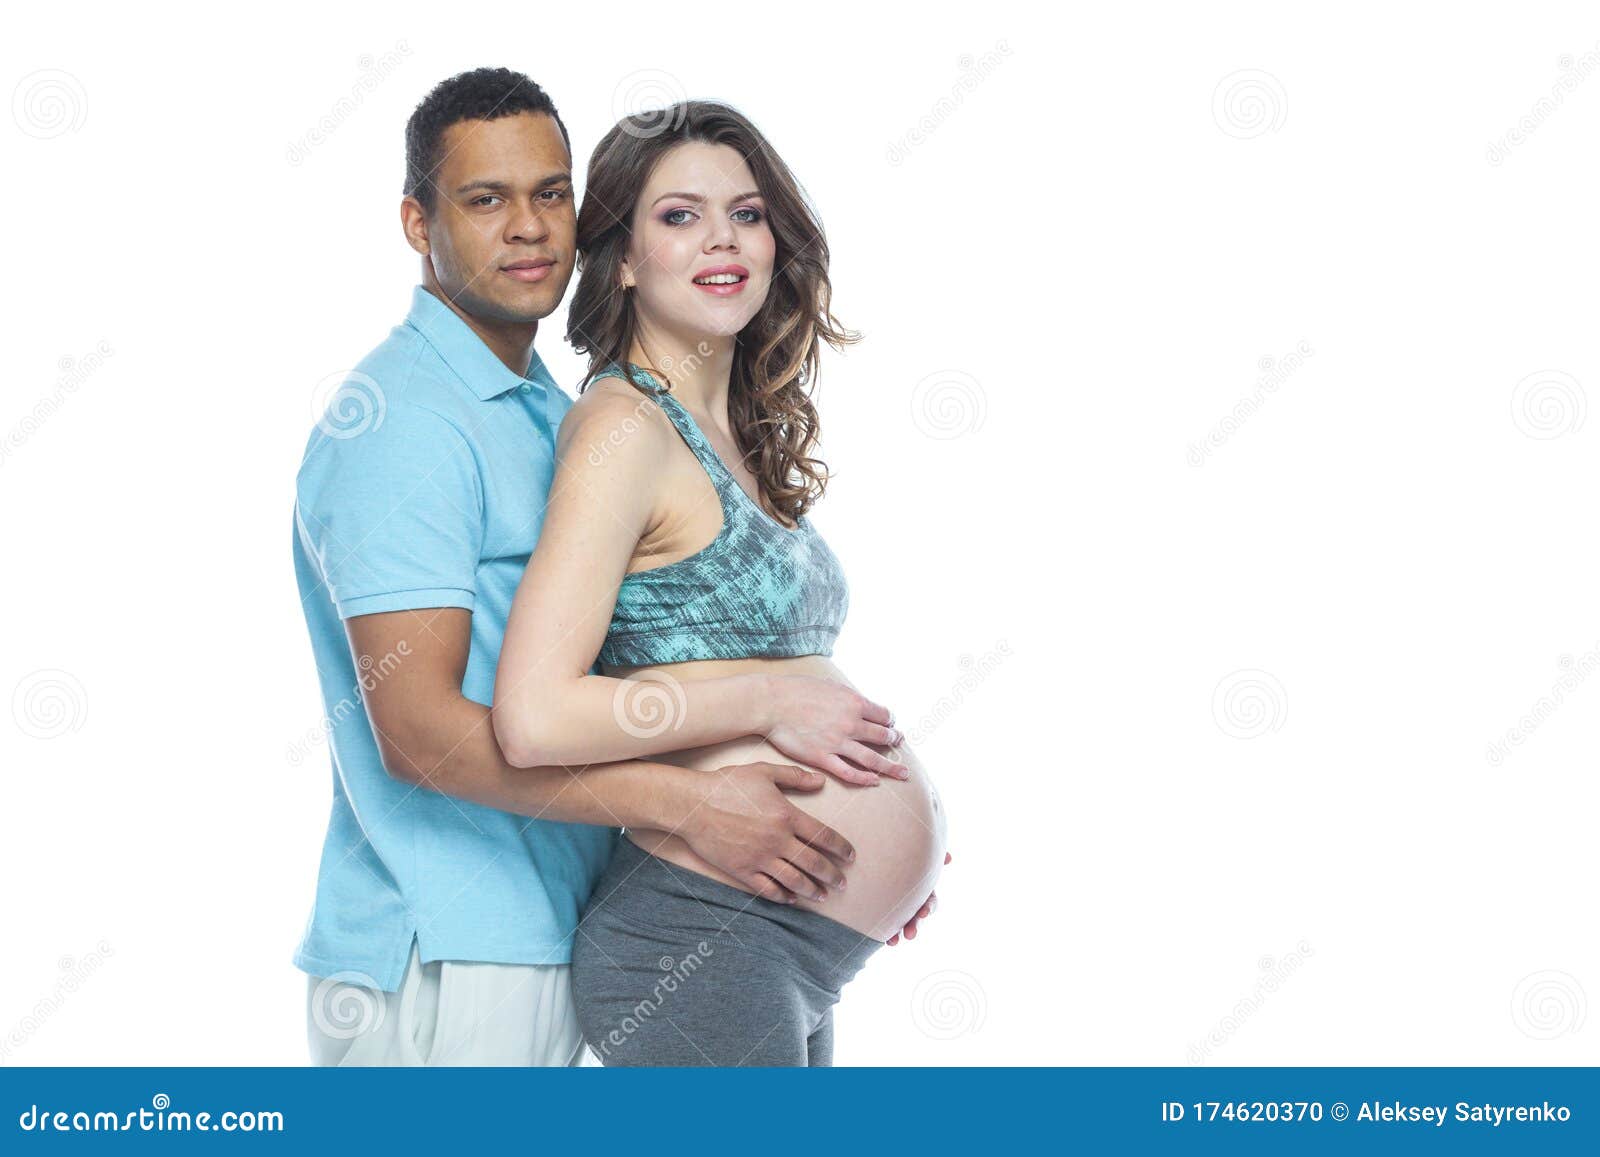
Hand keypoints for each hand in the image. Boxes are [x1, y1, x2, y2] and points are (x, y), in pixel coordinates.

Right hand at [676, 761, 855, 903]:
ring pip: (794, 880)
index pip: (823, 836)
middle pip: (814, 863)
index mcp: (787, 815)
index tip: (851, 856)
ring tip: (823, 896)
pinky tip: (791, 899)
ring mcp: (760, 858)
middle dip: (832, 875)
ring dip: (812, 890)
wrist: (693, 805)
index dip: (841, 848)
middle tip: (842, 884)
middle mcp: (778, 840)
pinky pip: (767, 888)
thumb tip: (820, 781)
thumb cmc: (728, 784)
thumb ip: (794, 776)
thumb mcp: (764, 772)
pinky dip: (782, 896)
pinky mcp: (742, 870)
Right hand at [762, 675, 907, 785]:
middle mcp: (851, 723)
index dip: (890, 721)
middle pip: (883, 736)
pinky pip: (849, 772)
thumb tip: (857, 701)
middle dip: (894, 741)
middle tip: (899, 744)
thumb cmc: (796, 690)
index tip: (891, 725)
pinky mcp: (822, 758)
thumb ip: (846, 695)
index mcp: (854, 703)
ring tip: (903, 773)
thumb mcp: (829, 684)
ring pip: (872, 758)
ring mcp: (838, 742)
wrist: (772, 703)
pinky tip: (874, 781)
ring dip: (891, 766)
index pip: (884, 715)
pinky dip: (864, 778)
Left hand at [887, 851, 951, 944]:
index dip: (927, 907)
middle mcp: (912, 896)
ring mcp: (899, 904)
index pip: (929, 899)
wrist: (873, 847)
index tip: (923, 913)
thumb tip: (948, 858)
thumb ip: (929, 856)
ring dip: (900, 932)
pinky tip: (886, 940)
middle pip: (916, 915)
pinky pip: (888, 924)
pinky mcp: (885, 908)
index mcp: (920, 884)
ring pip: (903, 922)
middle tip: (910, 935)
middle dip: (914, 925)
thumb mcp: (910, 849)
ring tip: (894, 942)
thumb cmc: (897, 846)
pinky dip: (889, 933)